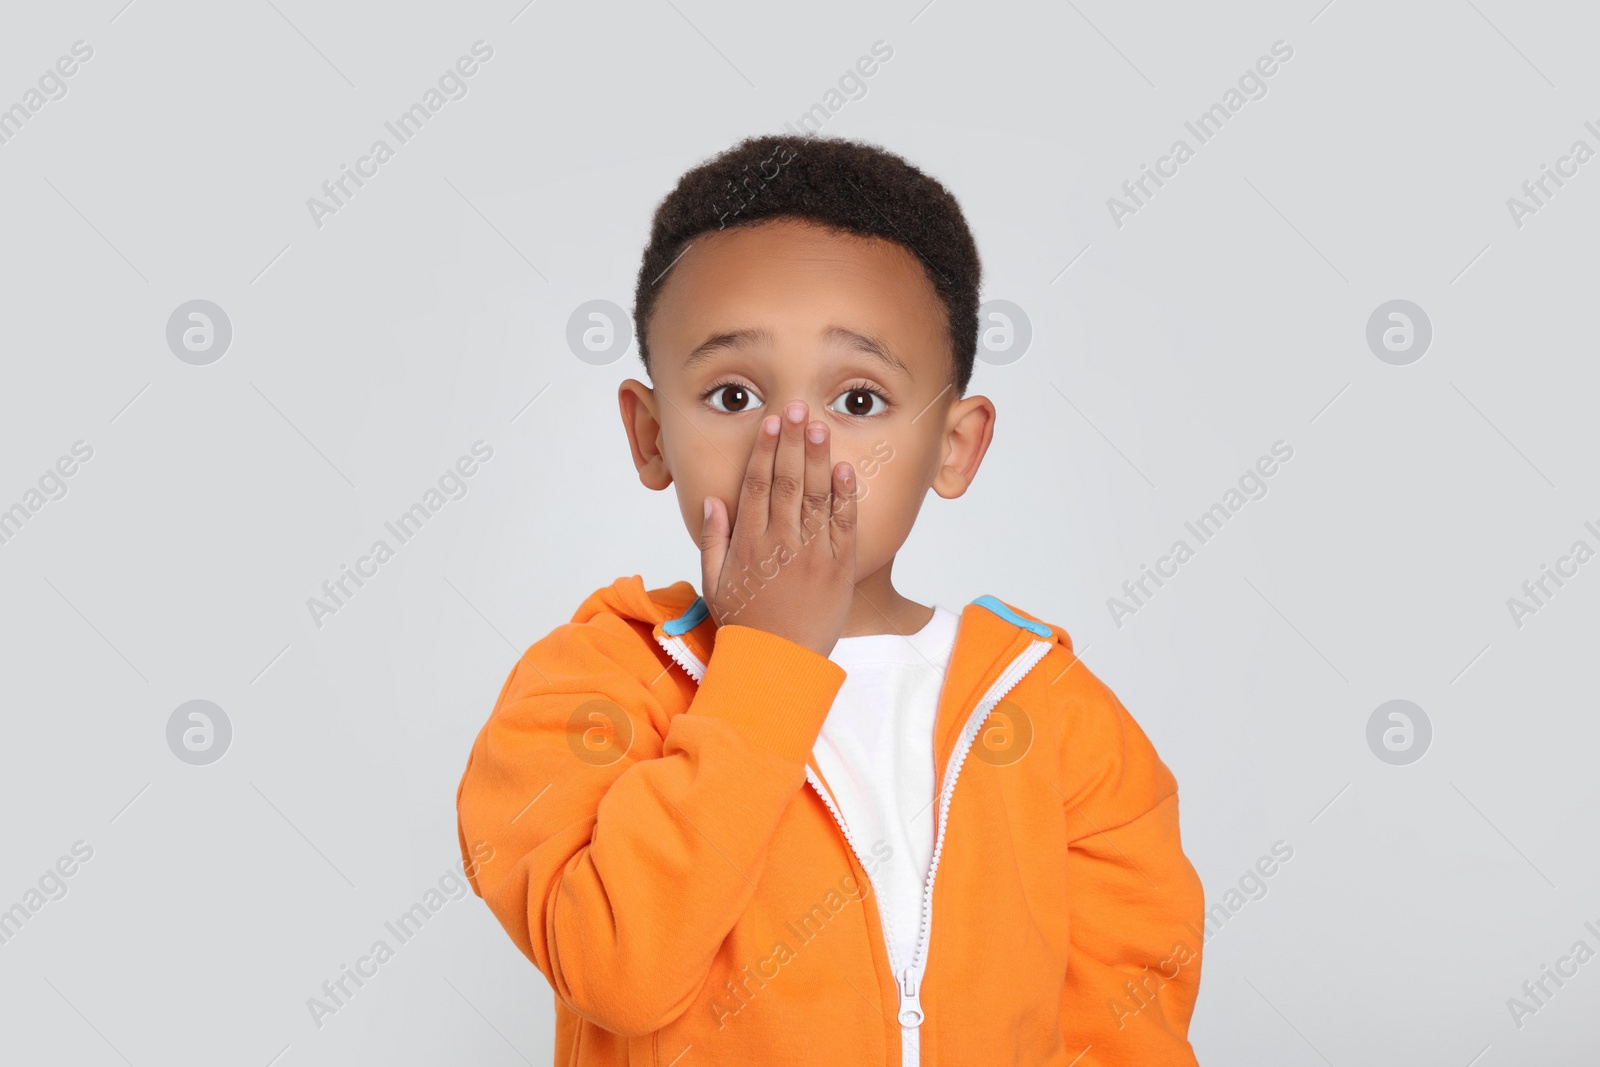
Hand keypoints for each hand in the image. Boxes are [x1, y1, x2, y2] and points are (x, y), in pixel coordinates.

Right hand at [699, 400, 857, 658]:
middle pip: (788, 480)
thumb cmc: (746, 625)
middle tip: (798, 408)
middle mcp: (780, 542)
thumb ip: (714, 539)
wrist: (779, 664)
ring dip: (818, 457)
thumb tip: (713, 500)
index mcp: (749, 543)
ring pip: (816, 495)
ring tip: (821, 425)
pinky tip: (845, 468)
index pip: (758, 484)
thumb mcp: (714, 583)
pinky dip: (845, 495)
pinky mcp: (839, 568)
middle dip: (793, 441)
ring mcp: (812, 554)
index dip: (766, 450)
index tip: (772, 423)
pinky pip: (843, 525)